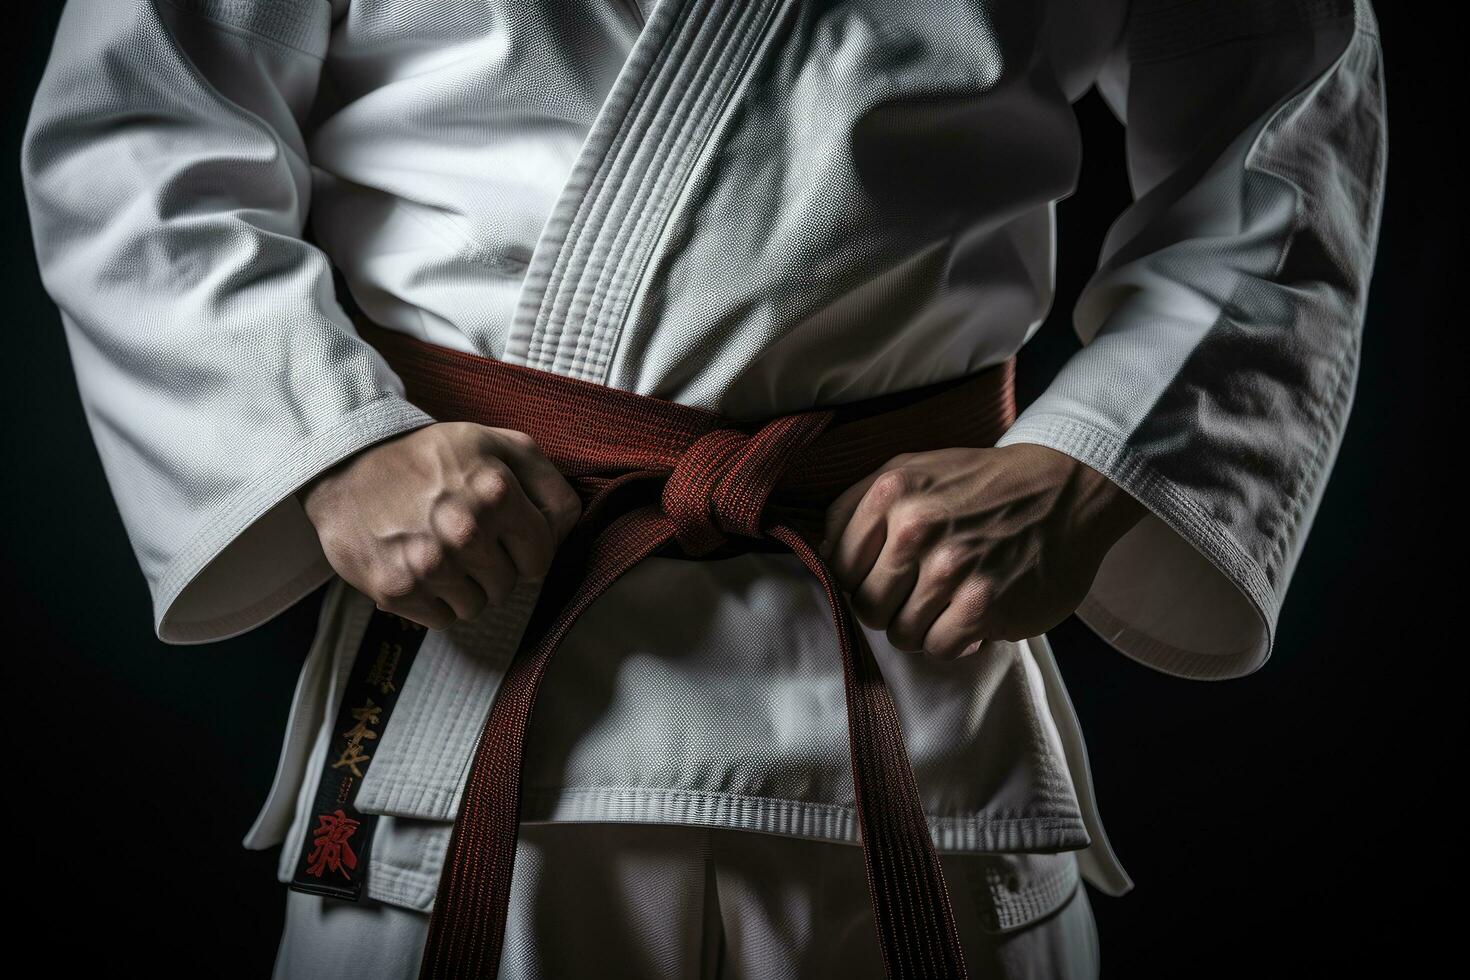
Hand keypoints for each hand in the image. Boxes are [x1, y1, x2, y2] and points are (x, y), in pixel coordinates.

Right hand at [296, 421, 582, 630]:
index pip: (542, 556)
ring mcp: (429, 564)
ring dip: (465, 587)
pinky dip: (436, 601)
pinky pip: (443, 619)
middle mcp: (466, 530)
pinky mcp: (397, 589)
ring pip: (477, 607)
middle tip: (466, 540)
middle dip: (495, 567)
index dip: (526, 549)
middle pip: (509, 585)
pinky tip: (420, 568)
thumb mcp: (498, 444)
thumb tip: (567, 531)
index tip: (507, 538)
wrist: (346, 464)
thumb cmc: (431, 456)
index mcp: (497, 492)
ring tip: (442, 553)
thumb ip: (548, 484)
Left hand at [819, 443, 1146, 657]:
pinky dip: (954, 640)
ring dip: (923, 626)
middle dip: (889, 606)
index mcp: (890, 491)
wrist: (1064, 489)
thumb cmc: (981, 486)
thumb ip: (861, 508)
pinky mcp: (983, 605)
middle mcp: (915, 527)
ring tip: (949, 602)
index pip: (836, 563)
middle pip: (865, 604)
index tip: (882, 576)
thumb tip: (819, 557)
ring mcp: (950, 568)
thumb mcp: (913, 471)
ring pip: (900, 632)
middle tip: (920, 593)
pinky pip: (939, 647)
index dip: (856, 578)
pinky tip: (972, 617)